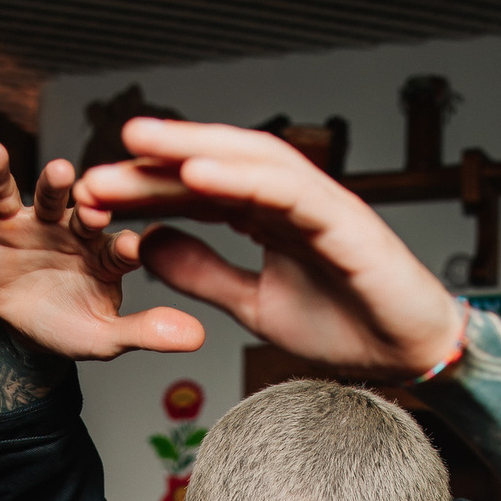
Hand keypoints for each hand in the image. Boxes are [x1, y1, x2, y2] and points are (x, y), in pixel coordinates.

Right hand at [0, 142, 205, 359]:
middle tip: (97, 202)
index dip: (126, 246)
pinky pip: (2, 193)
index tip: (133, 246)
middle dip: (94, 205)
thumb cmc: (69, 331)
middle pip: (90, 211)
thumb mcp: (106, 339)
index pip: (123, 247)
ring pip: (52, 197)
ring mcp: (47, 221)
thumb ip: (145, 332)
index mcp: (111, 256)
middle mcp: (82, 231)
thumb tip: (197, 337)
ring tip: (62, 171)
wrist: (22, 332)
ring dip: (56, 183)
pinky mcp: (9, 218)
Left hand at [72, 119, 465, 378]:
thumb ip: (204, 274)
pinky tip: (197, 172)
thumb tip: (146, 247)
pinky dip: (241, 175)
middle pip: (212, 168)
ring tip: (138, 145)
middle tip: (94, 172)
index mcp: (266, 219)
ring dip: (190, 148)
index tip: (93, 201)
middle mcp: (288, 201)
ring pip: (246, 161)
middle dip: (153, 167)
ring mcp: (317, 203)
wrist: (407, 356)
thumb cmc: (345, 330)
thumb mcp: (254, 307)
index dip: (145, 194)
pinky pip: (286, 188)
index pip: (196, 195)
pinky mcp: (344, 217)